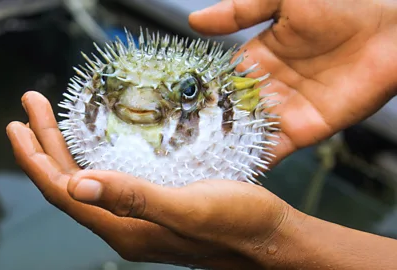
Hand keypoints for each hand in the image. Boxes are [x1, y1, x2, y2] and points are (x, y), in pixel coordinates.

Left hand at [6, 91, 295, 268]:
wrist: (270, 238)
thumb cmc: (237, 223)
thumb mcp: (188, 208)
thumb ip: (134, 199)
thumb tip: (76, 186)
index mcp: (125, 228)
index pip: (63, 194)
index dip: (36, 161)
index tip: (17, 126)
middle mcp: (124, 226)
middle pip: (70, 186)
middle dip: (44, 147)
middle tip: (29, 109)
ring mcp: (137, 219)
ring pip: (87, 184)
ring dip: (64, 151)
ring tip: (49, 121)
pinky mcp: (153, 209)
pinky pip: (108, 183)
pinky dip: (91, 159)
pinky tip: (92, 144)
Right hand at [189, 0, 396, 164]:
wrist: (391, 32)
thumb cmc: (342, 4)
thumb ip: (240, 10)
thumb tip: (194, 21)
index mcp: (256, 58)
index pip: (220, 81)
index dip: (197, 94)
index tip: (170, 108)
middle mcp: (266, 87)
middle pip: (228, 113)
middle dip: (204, 129)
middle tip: (173, 146)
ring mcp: (283, 111)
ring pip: (244, 134)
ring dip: (222, 149)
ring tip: (192, 166)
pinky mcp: (303, 131)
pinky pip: (272, 150)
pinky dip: (252, 162)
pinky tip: (230, 173)